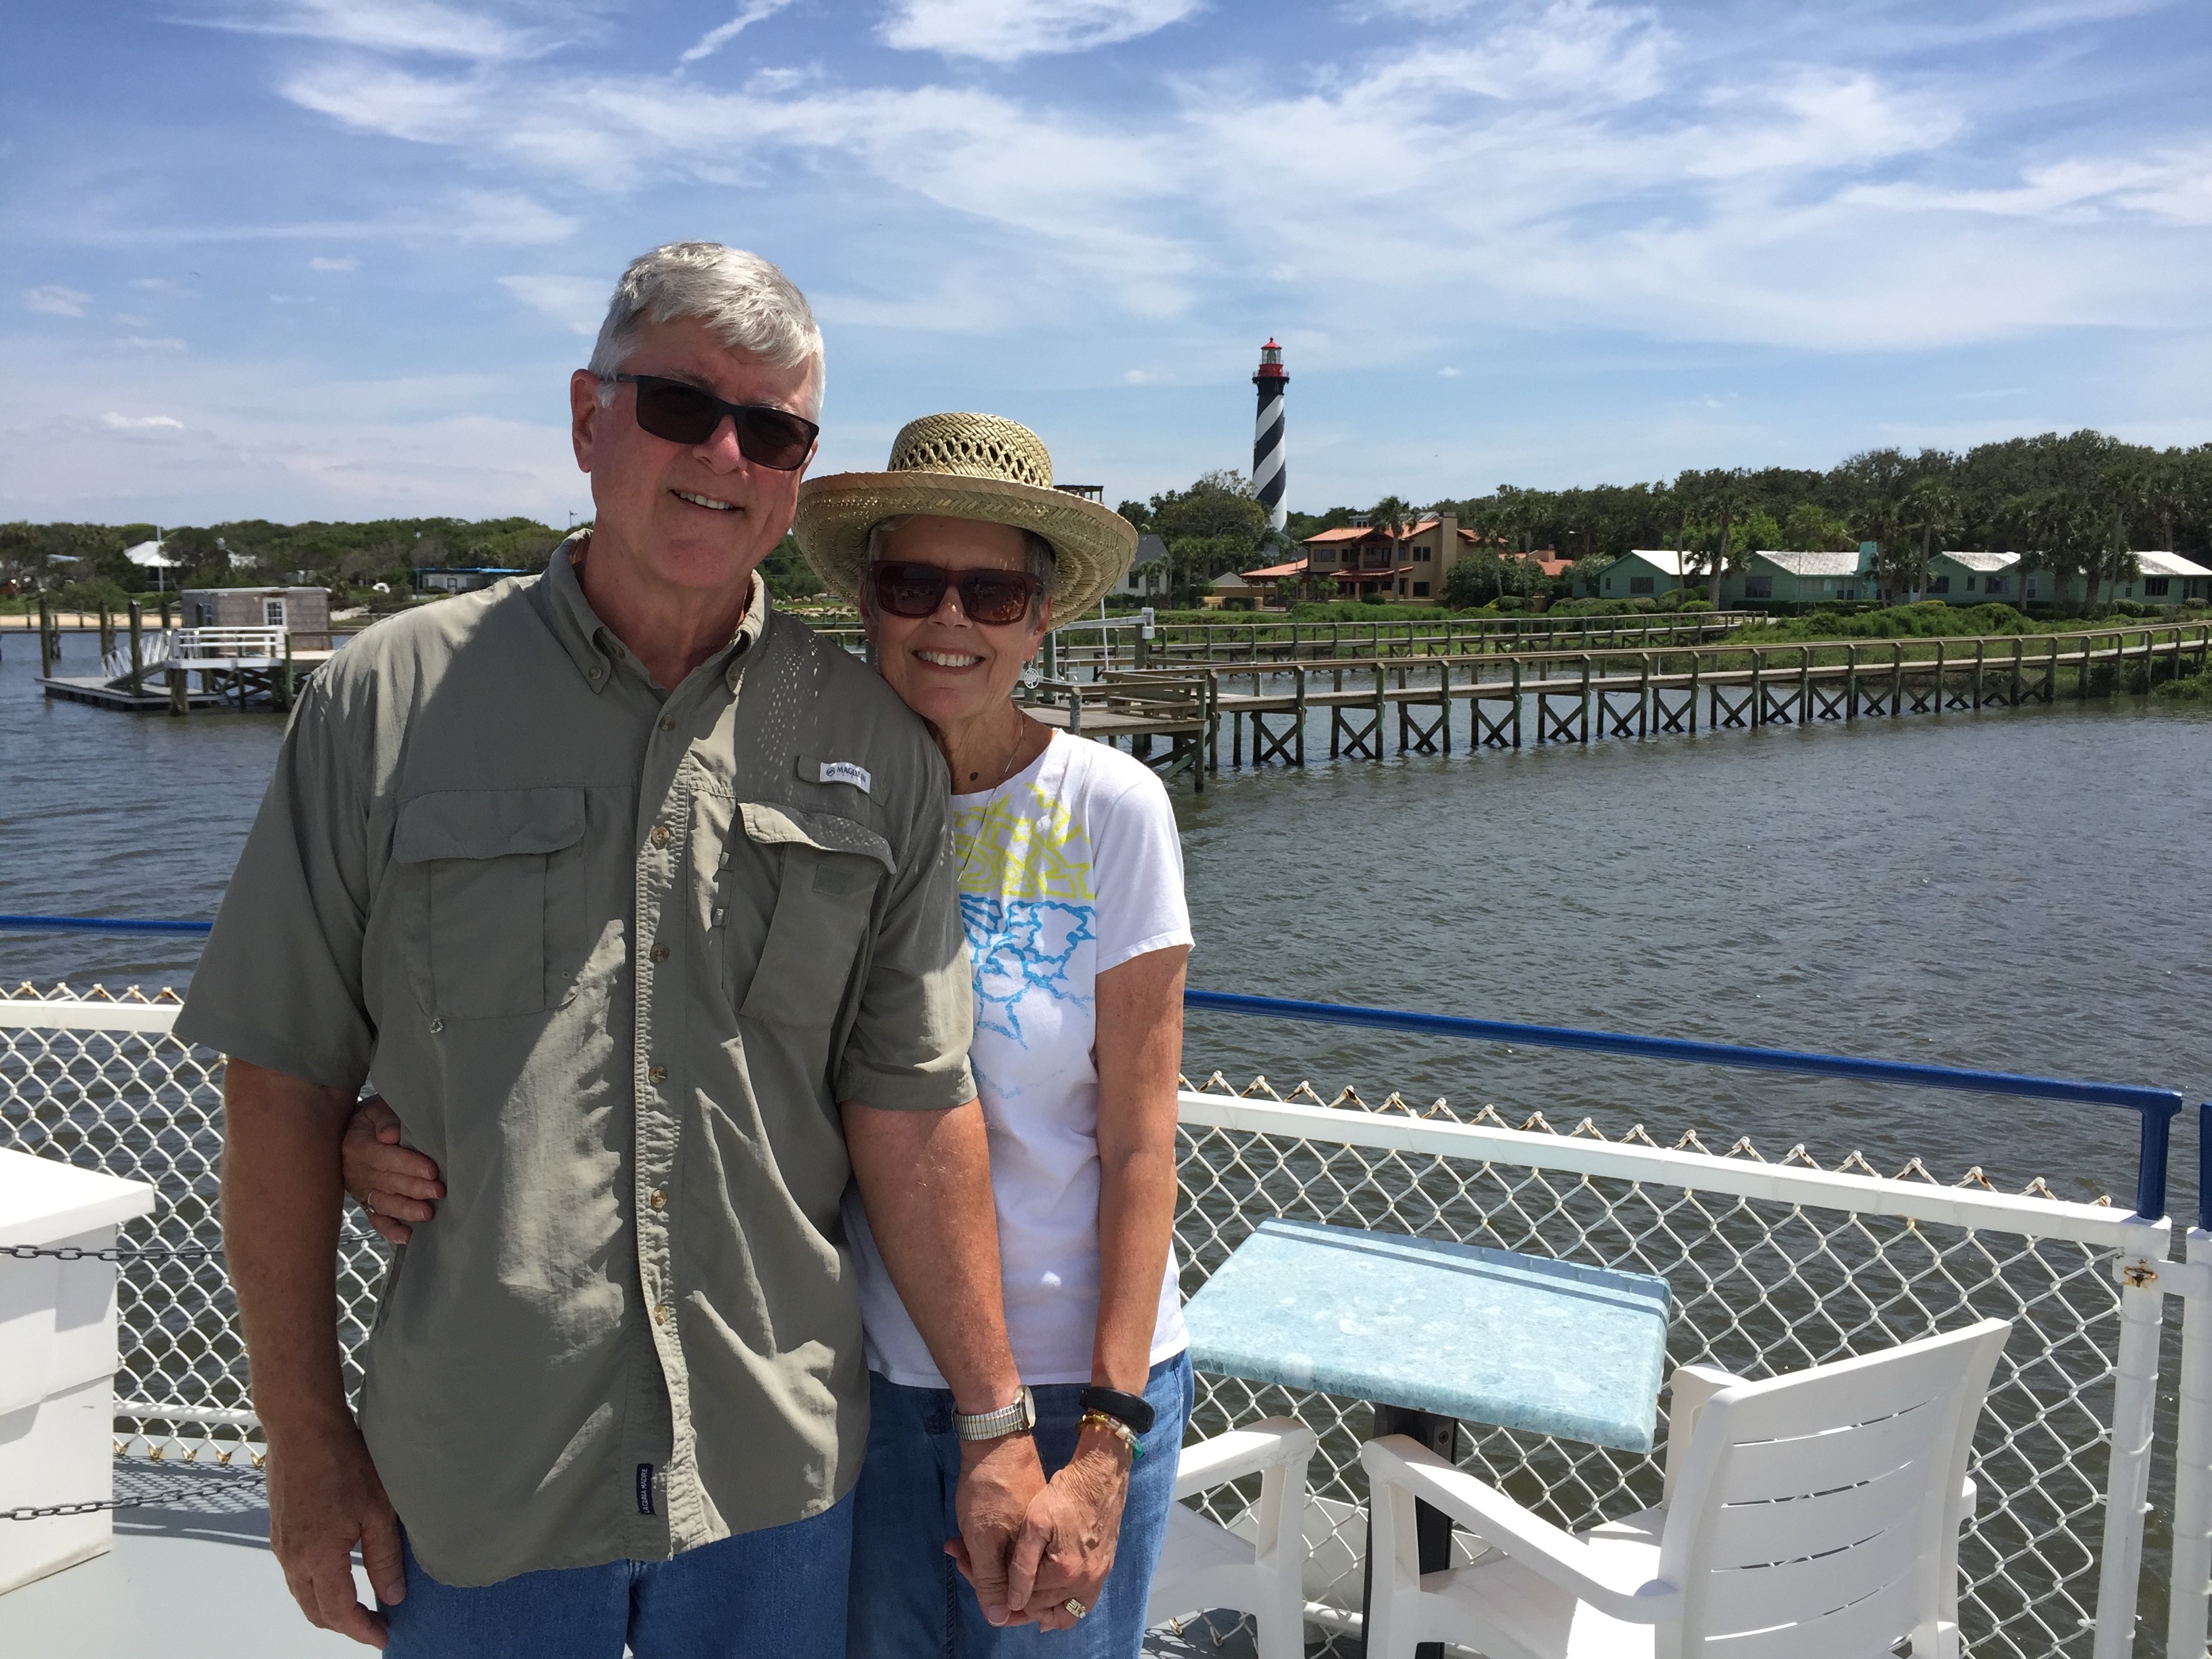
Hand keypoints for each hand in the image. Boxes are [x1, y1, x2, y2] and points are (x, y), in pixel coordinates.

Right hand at [267, 1417, 405, 1646]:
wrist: (301, 1427)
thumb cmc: (343, 1461)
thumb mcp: (377, 1510)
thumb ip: (384, 1557)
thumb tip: (393, 1595)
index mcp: (317, 1557)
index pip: (338, 1612)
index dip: (361, 1629)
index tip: (383, 1637)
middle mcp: (292, 1558)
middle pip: (315, 1611)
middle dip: (344, 1624)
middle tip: (374, 1625)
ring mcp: (280, 1545)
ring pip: (302, 1594)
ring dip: (328, 1606)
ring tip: (360, 1605)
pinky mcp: (279, 1530)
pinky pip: (295, 1573)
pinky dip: (315, 1585)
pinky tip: (337, 1574)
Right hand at [340, 1096, 442, 1245]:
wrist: (348, 1129)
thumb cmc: (372, 1117)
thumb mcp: (376, 1108)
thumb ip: (386, 1119)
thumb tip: (391, 1135)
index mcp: (356, 1146)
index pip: (384, 1158)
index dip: (408, 1165)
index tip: (431, 1171)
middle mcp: (354, 1171)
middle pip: (387, 1182)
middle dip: (414, 1189)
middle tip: (439, 1192)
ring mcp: (359, 1189)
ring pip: (383, 1203)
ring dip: (405, 1210)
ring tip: (427, 1214)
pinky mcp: (364, 1201)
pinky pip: (375, 1219)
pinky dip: (390, 1229)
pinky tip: (407, 1236)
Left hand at [945, 1433, 1048, 1626]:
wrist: (997, 1436)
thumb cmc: (989, 1488)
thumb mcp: (982, 1538)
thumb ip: (990, 1578)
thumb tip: (998, 1619)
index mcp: (1035, 1555)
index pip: (1013, 1593)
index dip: (983, 1587)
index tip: (962, 1563)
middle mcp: (1043, 1545)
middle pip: (1010, 1575)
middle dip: (978, 1567)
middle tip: (954, 1547)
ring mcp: (1038, 1526)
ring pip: (1007, 1555)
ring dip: (979, 1552)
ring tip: (958, 1538)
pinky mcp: (1031, 1511)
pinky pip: (1010, 1537)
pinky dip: (988, 1536)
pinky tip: (970, 1526)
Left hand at [1006, 1426, 1131, 1631]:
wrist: (1100, 1477)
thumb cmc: (1063, 1495)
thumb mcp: (1034, 1525)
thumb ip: (1022, 1567)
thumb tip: (1013, 1603)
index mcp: (1064, 1573)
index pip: (1027, 1602)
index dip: (1004, 1595)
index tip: (989, 1581)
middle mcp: (1084, 1584)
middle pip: (1044, 1610)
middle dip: (1019, 1603)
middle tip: (998, 1590)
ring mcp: (1098, 1579)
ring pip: (1066, 1615)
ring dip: (1043, 1612)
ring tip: (1023, 1601)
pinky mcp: (1104, 1570)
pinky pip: (1082, 1604)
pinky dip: (1063, 1606)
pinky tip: (1049, 1601)